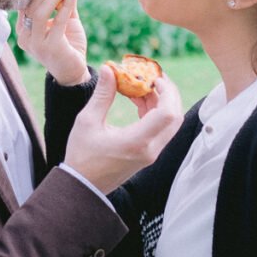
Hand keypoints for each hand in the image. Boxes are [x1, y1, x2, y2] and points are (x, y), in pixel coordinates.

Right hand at [16, 0, 88, 85]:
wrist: (74, 73)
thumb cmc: (68, 46)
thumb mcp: (64, 21)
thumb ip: (63, 4)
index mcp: (24, 29)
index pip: (26, 4)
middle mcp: (25, 37)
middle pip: (31, 6)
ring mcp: (35, 43)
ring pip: (39, 12)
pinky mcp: (50, 47)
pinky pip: (57, 22)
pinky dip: (65, 6)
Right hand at [63, 65, 182, 193]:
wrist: (82, 186)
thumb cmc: (82, 156)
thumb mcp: (87, 121)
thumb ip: (102, 95)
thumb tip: (109, 70)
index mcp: (137, 141)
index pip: (168, 113)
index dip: (166, 92)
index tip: (153, 79)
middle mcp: (150, 150)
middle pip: (175, 117)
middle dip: (167, 94)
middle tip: (152, 78)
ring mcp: (151, 154)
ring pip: (170, 124)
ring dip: (161, 103)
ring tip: (141, 88)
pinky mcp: (148, 156)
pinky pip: (161, 130)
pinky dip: (156, 113)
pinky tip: (138, 102)